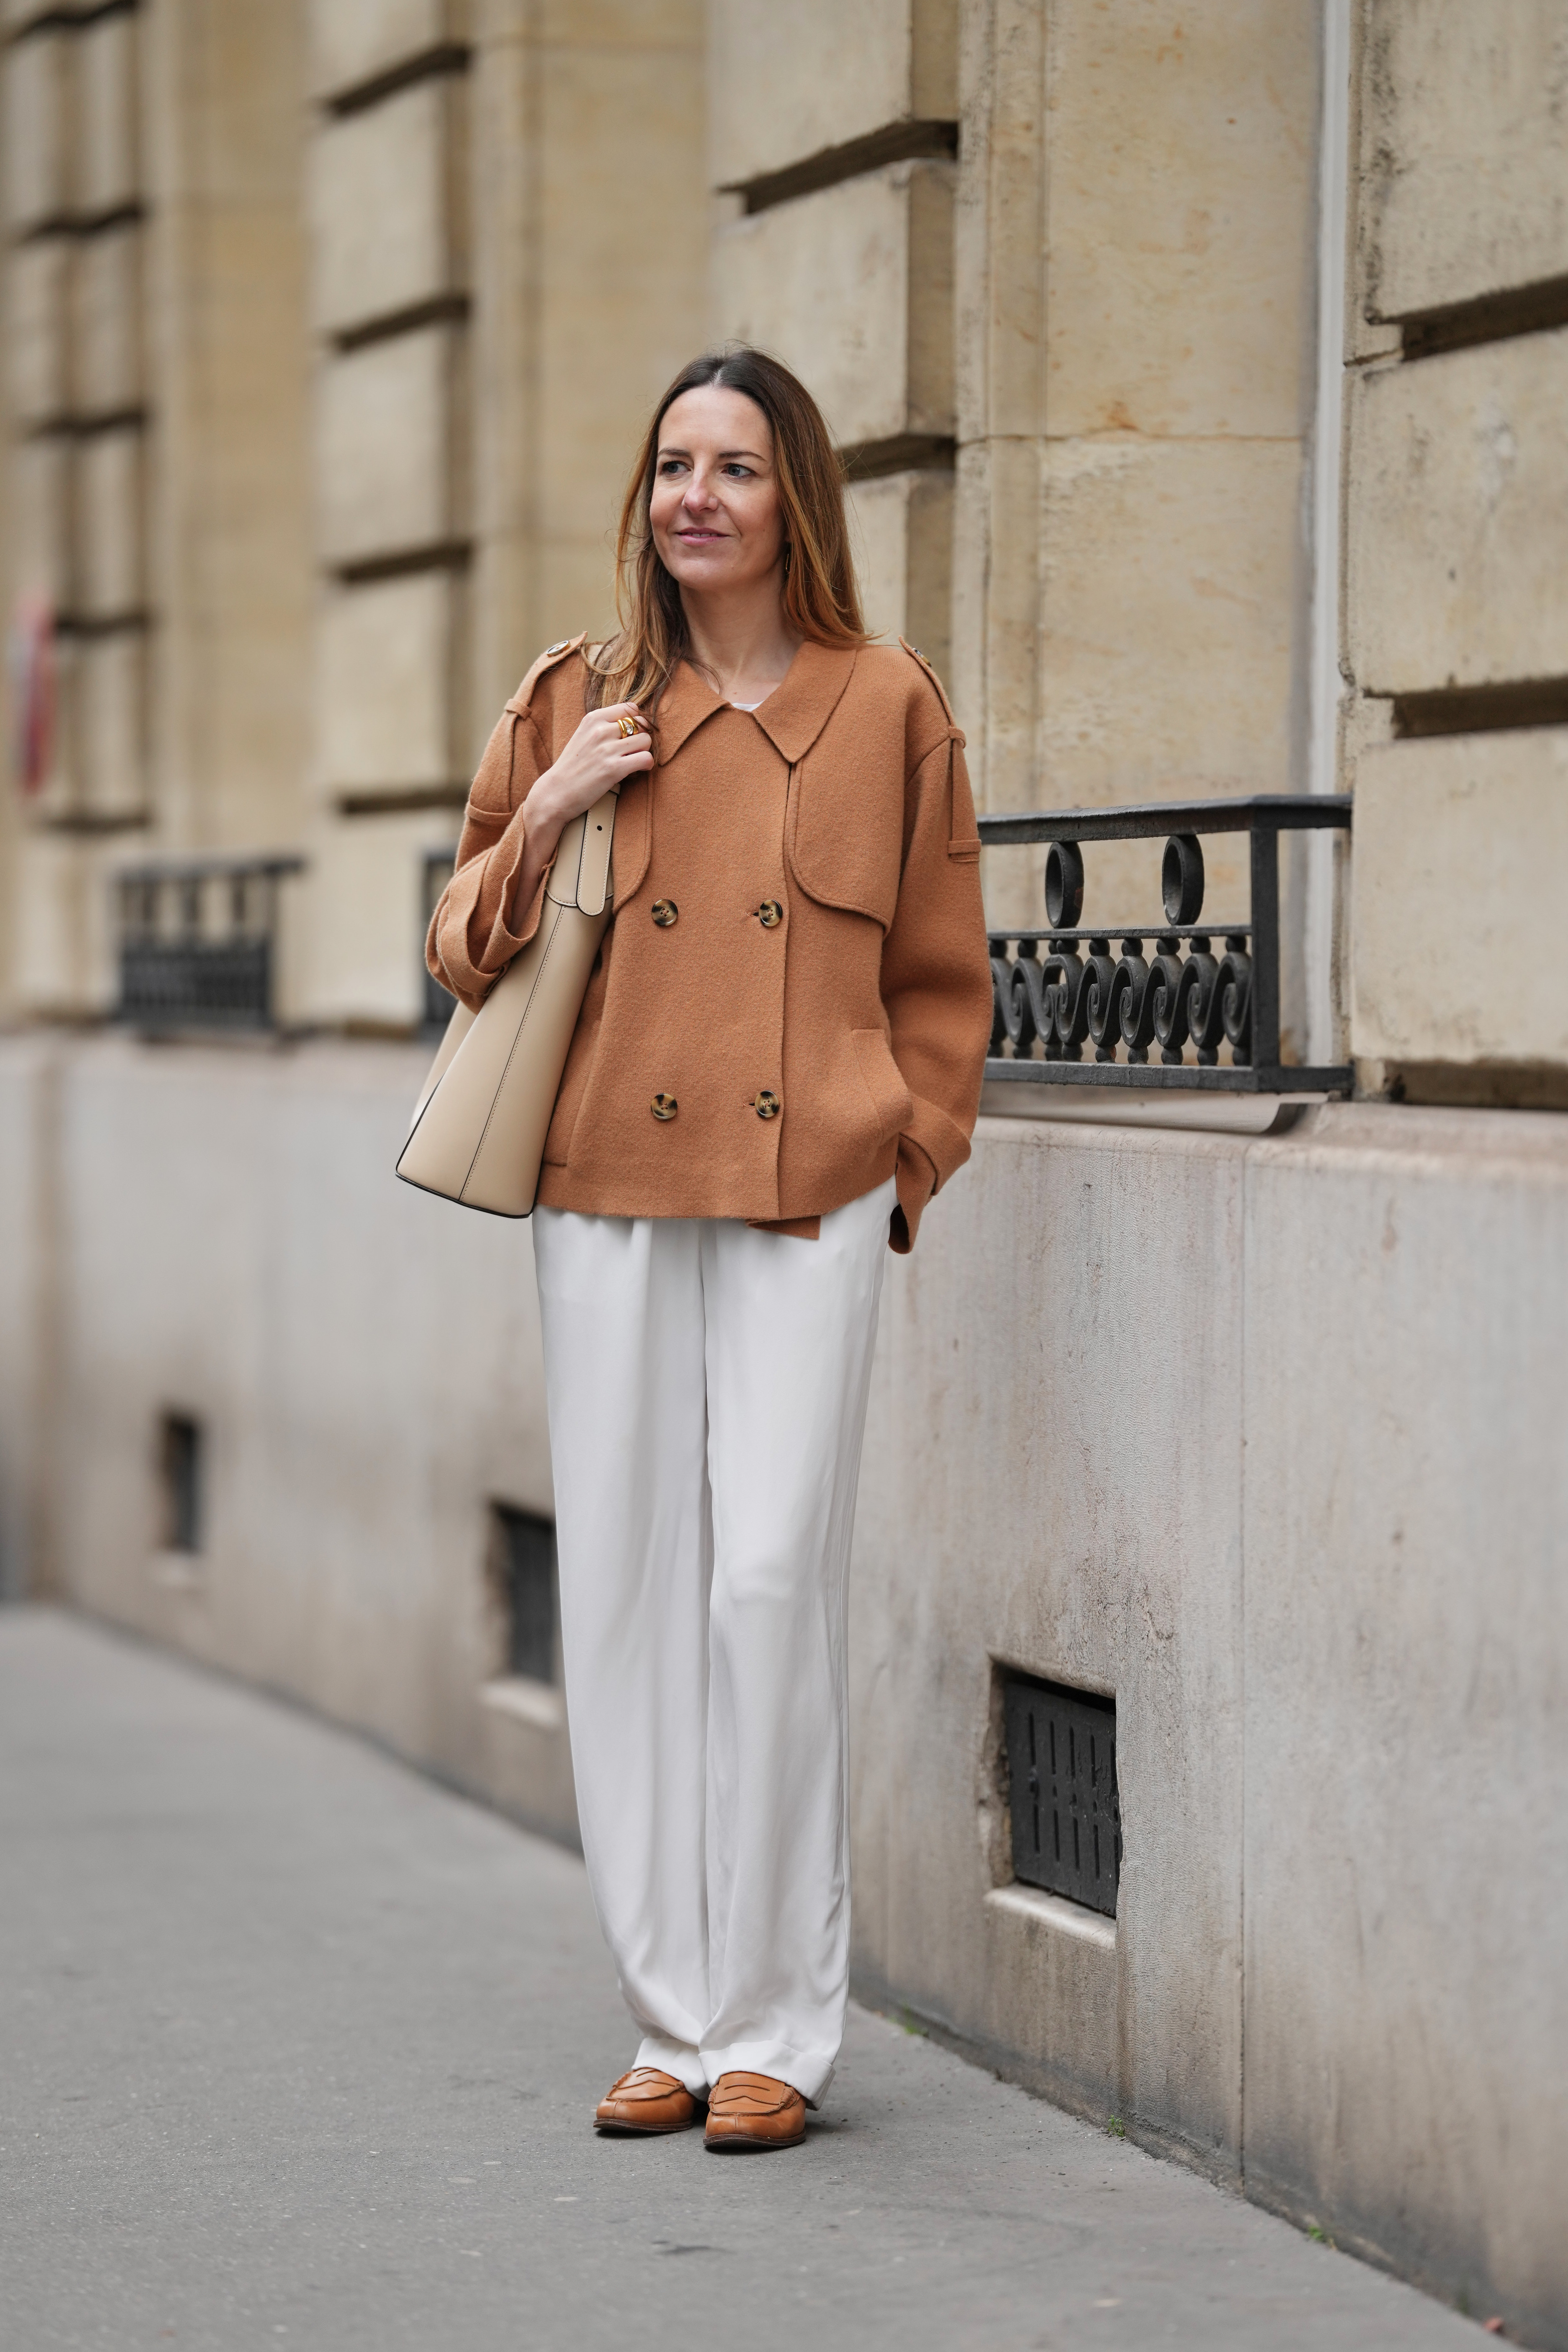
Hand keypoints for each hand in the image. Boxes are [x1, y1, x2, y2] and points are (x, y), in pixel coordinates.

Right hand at [516, 702, 651, 906]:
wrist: (550, 804)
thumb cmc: (569, 779)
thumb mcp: (582, 746)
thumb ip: (602, 733)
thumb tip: (630, 725)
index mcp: (591, 720)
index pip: (632, 707)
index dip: (641, 722)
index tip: (637, 738)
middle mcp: (599, 730)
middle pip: (644, 723)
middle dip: (647, 740)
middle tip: (638, 760)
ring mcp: (606, 748)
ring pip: (648, 740)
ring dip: (647, 756)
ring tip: (633, 773)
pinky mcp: (612, 768)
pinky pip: (646, 759)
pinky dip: (646, 769)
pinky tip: (634, 780)